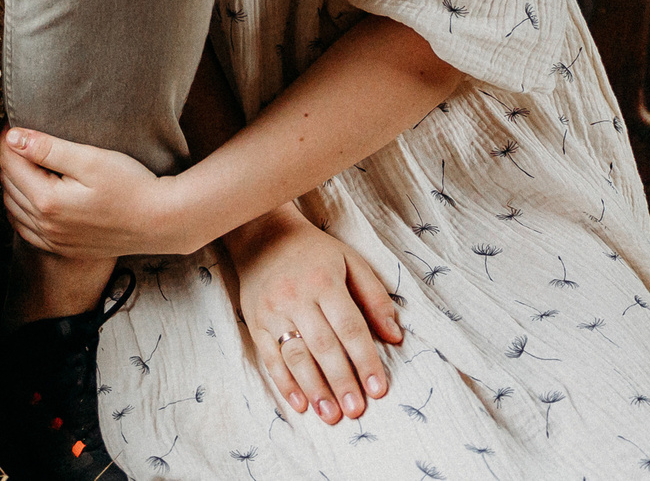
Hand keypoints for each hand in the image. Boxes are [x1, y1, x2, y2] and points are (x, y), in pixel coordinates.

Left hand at [0, 128, 194, 258]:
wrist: (160, 222)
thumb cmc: (131, 186)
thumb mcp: (90, 159)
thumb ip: (48, 149)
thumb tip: (14, 138)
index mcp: (48, 201)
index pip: (11, 164)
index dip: (9, 140)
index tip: (13, 123)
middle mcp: (45, 225)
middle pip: (9, 185)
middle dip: (9, 159)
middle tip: (18, 138)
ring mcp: (54, 241)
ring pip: (14, 209)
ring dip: (12, 184)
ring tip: (23, 162)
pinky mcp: (64, 249)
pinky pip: (26, 231)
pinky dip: (20, 211)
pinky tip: (29, 198)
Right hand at [227, 207, 402, 424]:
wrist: (262, 234)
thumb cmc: (315, 253)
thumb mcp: (351, 262)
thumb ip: (374, 297)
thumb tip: (395, 336)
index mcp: (325, 281)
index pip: (350, 327)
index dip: (365, 360)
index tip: (378, 390)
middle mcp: (296, 296)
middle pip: (323, 346)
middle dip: (342, 382)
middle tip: (356, 411)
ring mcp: (272, 311)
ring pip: (295, 356)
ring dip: (314, 389)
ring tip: (331, 415)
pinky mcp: (254, 322)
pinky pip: (269, 357)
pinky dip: (285, 383)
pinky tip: (301, 404)